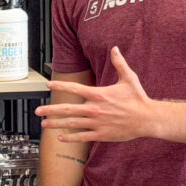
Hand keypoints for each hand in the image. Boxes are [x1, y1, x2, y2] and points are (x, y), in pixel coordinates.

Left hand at [36, 46, 154, 142]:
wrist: (148, 119)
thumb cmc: (138, 98)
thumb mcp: (129, 78)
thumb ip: (119, 63)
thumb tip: (115, 48)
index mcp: (99, 94)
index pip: (75, 89)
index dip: (60, 86)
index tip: (48, 85)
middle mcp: (95, 109)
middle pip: (68, 109)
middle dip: (50, 110)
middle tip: (37, 110)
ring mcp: (97, 123)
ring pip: (72, 124)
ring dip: (56, 124)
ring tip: (44, 124)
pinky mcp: (102, 134)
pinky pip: (82, 136)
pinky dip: (70, 137)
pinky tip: (60, 137)